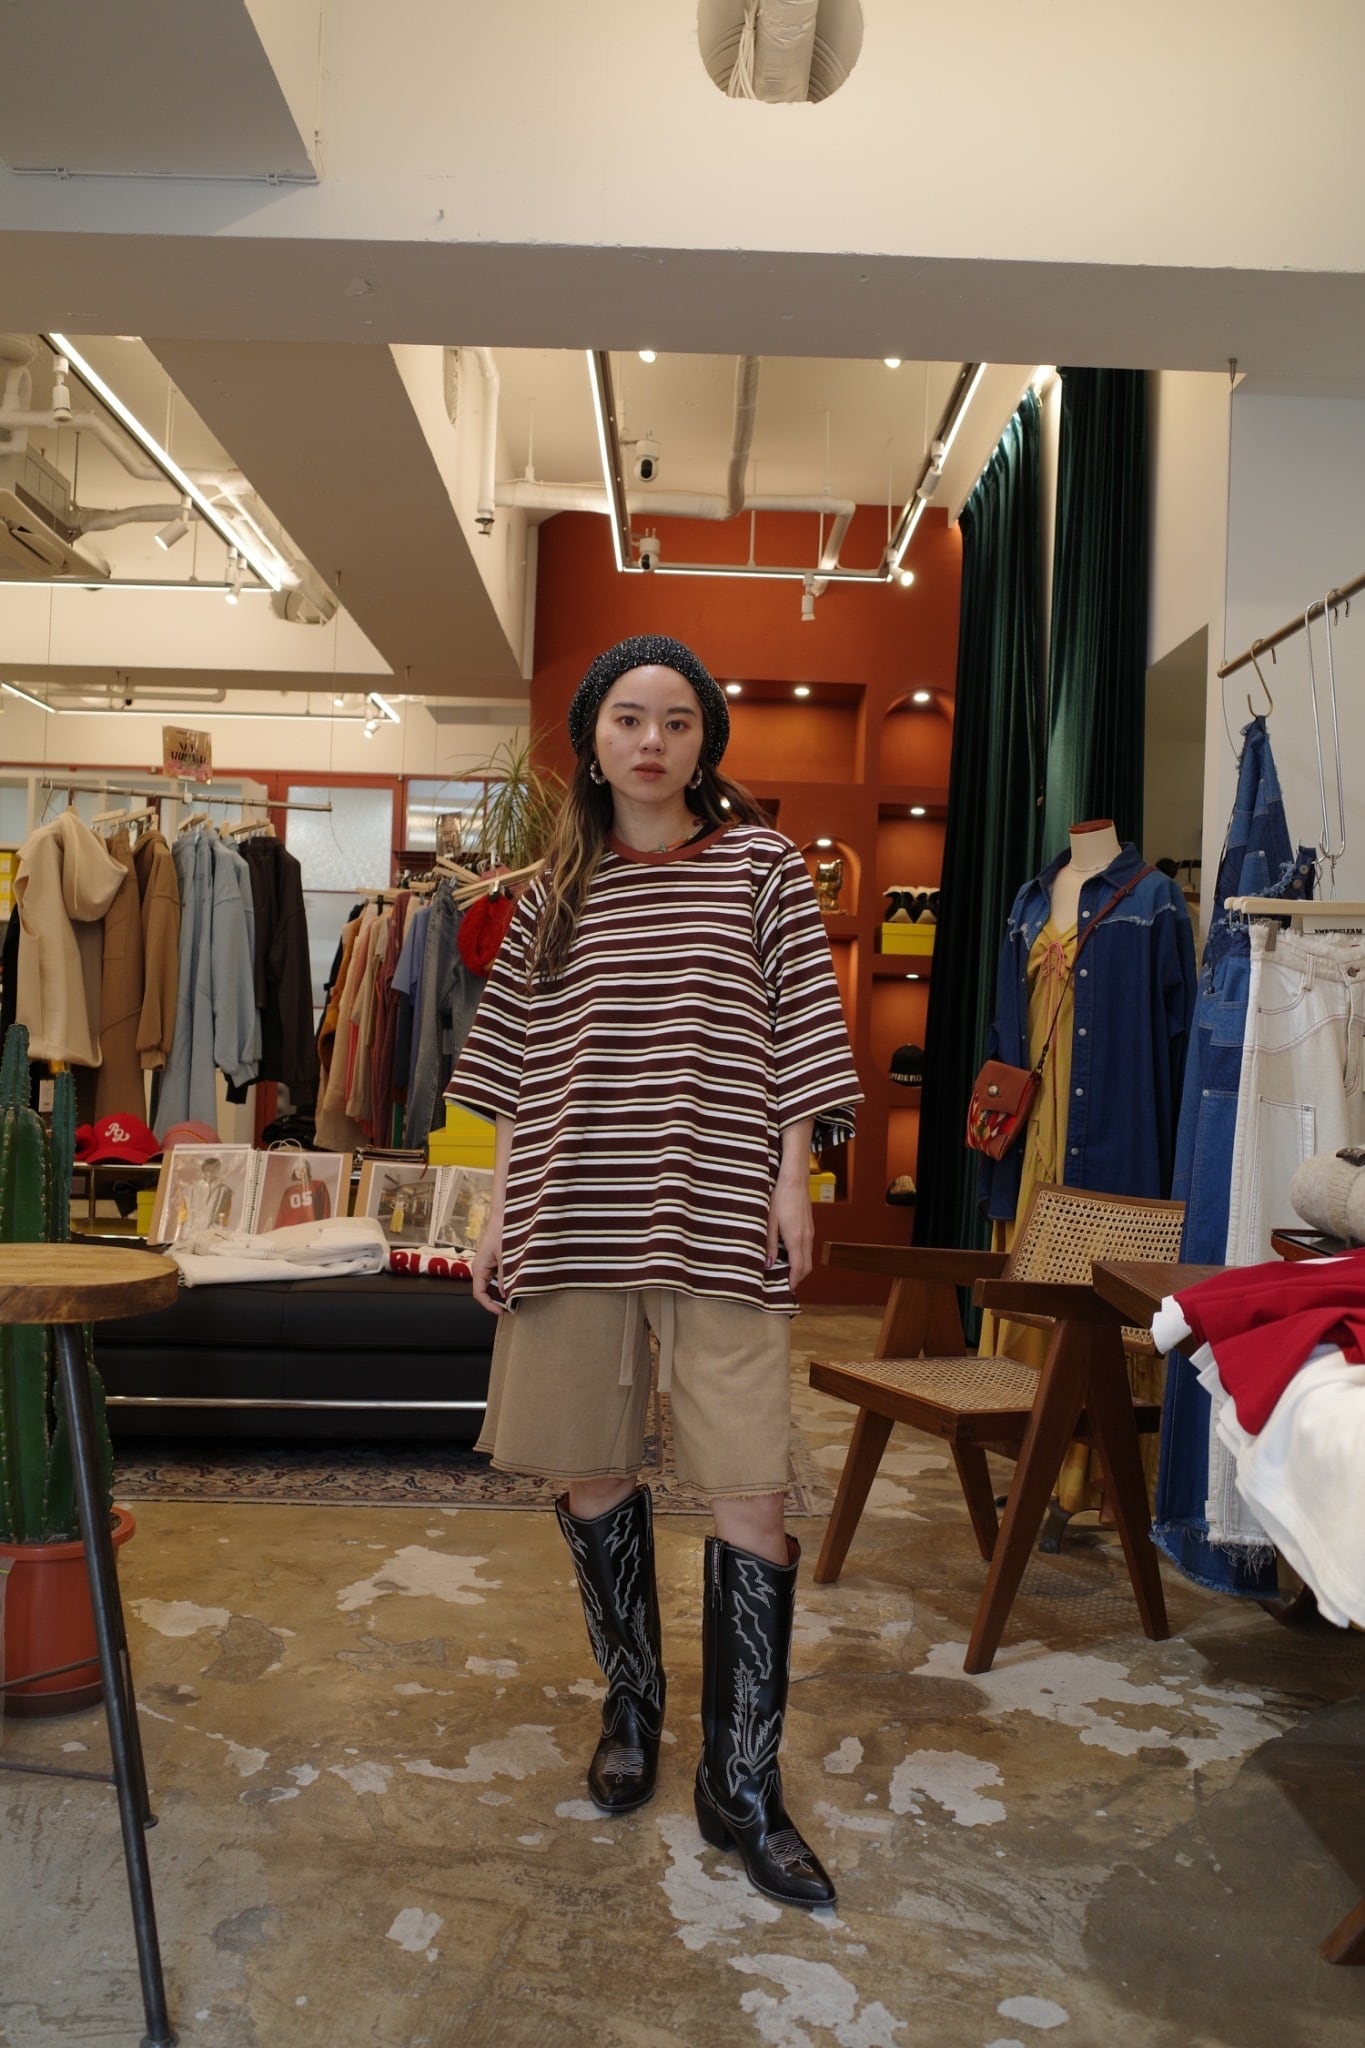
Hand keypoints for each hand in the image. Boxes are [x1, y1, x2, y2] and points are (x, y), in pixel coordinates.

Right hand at [470, 1213, 506, 1314]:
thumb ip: (504, 1276)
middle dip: (496, 1300)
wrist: (504, 1215)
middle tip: (512, 1307)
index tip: (502, 1312)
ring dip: (501, 1292)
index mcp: (478, 1268)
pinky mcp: (494, 1261)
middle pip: (485, 1291)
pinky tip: (515, 1284)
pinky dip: (505, 1282)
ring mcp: (487, 1264)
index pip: (478, 1294)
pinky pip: (496, 1276)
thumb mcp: (505, 1256)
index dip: (489, 1305)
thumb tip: (505, 1294)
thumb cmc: (501, 1232)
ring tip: (515, 1297)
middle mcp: (480, 1268)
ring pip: (492, 1285)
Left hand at [766, 1175, 813, 1289]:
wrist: (794, 1180)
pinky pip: (808, 1248)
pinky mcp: (809, 1226)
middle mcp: (806, 1238)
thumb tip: (769, 1264)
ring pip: (809, 1258)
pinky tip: (788, 1254)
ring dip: (799, 1268)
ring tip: (784, 1272)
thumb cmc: (779, 1198)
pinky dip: (801, 1257)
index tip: (786, 1291)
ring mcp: (810, 1232)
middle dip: (797, 1278)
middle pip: (807, 1267)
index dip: (793, 1282)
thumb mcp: (769, 1222)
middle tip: (784, 1285)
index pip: (798, 1268)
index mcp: (796, 1239)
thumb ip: (770, 1245)